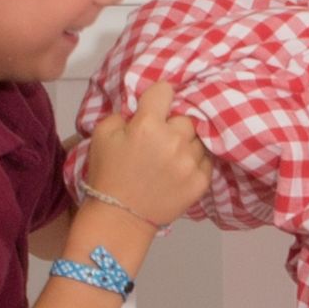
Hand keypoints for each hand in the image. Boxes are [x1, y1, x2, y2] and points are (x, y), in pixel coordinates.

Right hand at [80, 74, 211, 227]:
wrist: (120, 217)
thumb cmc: (108, 175)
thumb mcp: (103, 134)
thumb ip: (124, 114)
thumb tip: (143, 110)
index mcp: (148, 125)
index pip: (165, 90)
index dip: (158, 97)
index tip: (155, 106)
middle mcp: (174, 140)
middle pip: (184, 118)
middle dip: (172, 125)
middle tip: (159, 140)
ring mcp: (190, 162)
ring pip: (197, 139)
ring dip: (185, 144)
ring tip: (169, 158)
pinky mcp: (201, 181)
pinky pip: (205, 160)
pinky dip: (194, 163)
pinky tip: (178, 171)